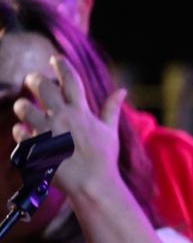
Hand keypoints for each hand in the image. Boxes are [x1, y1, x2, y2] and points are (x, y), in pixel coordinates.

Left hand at [11, 53, 124, 198]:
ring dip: (23, 106)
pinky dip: (21, 131)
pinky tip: (26, 132)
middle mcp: (61, 117)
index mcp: (80, 111)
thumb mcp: (110, 131)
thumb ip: (111, 108)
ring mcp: (46, 132)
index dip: (62, 65)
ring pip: (23, 107)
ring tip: (25, 108)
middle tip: (33, 79)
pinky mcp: (34, 147)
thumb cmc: (104, 158)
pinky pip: (19, 132)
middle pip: (42, 86)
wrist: (92, 184)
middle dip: (35, 79)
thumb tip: (122, 90)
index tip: (55, 58)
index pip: (70, 79)